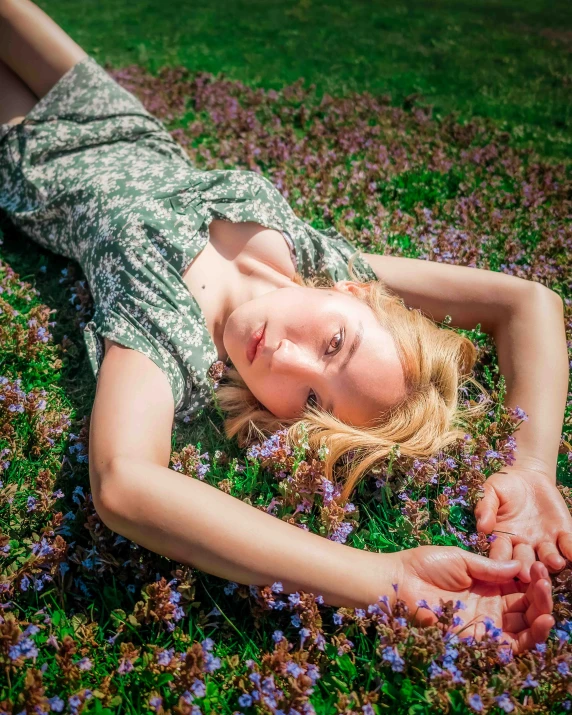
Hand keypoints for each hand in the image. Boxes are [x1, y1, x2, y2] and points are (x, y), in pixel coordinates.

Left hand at [392, 545, 553, 653]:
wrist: (397, 583)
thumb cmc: (424, 565)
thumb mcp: (461, 559)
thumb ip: (489, 567)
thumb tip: (521, 567)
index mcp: (487, 584)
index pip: (519, 585)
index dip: (533, 578)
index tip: (540, 565)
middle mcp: (491, 606)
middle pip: (526, 606)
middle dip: (541, 595)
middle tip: (545, 581)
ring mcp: (486, 624)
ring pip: (524, 626)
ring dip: (541, 615)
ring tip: (547, 601)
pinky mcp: (479, 640)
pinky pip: (511, 645)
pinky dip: (531, 636)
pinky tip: (542, 620)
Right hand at [475, 467, 571, 581]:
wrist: (527, 476)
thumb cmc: (503, 486)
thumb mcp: (490, 492)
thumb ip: (486, 507)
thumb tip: (483, 528)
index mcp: (503, 538)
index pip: (500, 554)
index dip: (501, 561)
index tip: (501, 567)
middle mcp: (524, 545)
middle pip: (525, 562)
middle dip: (527, 568)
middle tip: (528, 574)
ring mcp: (545, 542)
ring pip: (548, 557)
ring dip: (552, 561)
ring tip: (555, 561)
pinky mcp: (563, 533)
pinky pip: (569, 545)